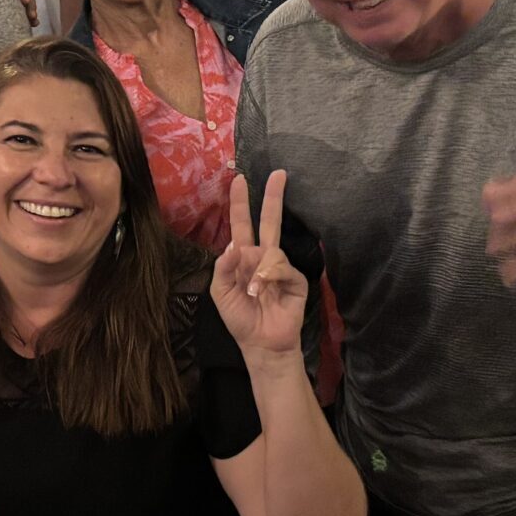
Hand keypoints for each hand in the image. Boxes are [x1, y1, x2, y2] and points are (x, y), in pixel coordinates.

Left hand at [212, 171, 307, 360]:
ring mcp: (281, 267)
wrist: (260, 343)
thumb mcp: (220, 292)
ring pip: (271, 249)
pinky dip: (268, 277)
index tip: (239, 179)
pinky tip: (262, 292)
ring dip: (258, 270)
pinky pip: (281, 266)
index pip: (242, 224)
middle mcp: (263, 257)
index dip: (239, 203)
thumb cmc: (239, 317)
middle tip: (279, 173)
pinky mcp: (296, 279)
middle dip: (273, 197)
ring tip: (253, 293)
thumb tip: (234, 246)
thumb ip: (222, 268)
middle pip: (269, 221)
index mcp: (243, 257)